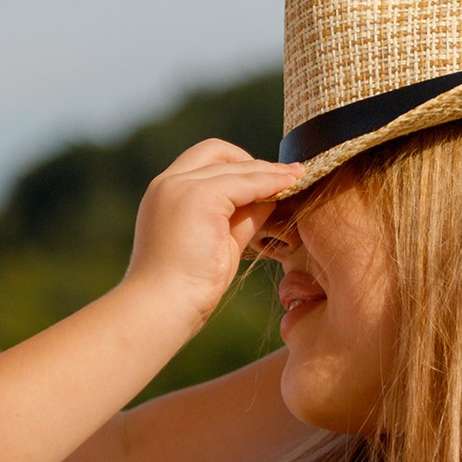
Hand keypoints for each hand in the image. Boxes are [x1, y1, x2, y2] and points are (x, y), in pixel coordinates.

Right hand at [122, 140, 302, 329]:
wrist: (163, 308)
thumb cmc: (187, 288)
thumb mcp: (220, 243)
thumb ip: (241, 217)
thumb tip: (270, 197)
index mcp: (166, 195)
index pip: (205, 164)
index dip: (239, 168)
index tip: (270, 179)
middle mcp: (168, 183)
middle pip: (217, 153)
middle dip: (255, 163)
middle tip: (289, 175)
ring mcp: (181, 186)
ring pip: (234, 165)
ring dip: (268, 171)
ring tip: (298, 177)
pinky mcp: (198, 196)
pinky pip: (245, 181)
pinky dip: (270, 182)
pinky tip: (290, 185)